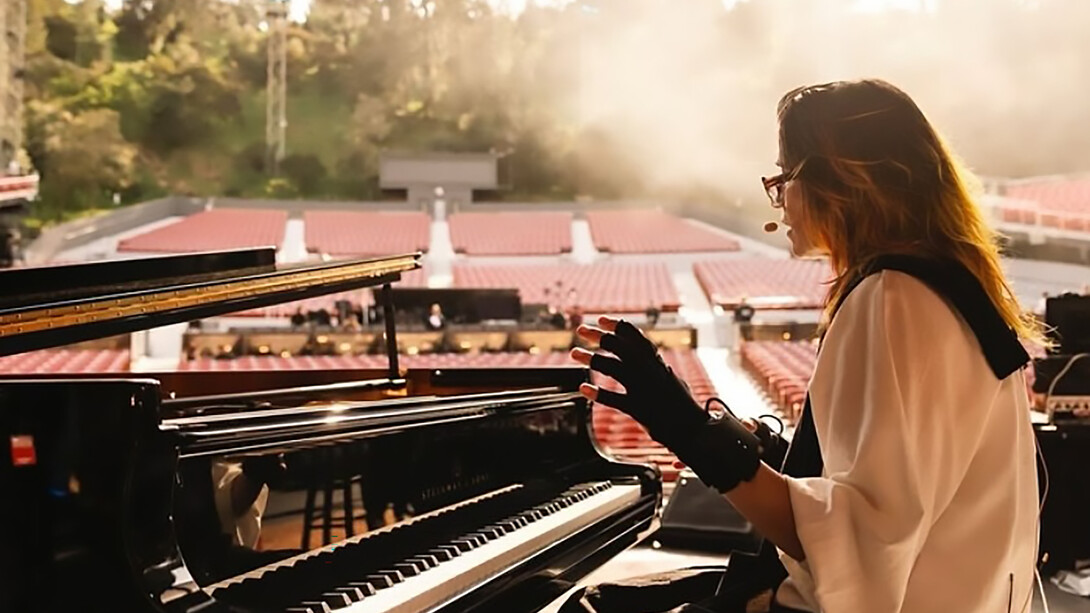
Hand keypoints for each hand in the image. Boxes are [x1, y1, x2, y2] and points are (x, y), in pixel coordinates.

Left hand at [572, 316, 708, 444]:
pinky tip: (583, 388)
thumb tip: (645, 354)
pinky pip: (613, 398)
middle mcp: (649, 371)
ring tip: (574, 353)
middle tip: (581, 329)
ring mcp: (643, 389)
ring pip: (612, 367)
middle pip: (619, 346)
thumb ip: (655, 366)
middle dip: (598, 335)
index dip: (617, 326)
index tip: (602, 319)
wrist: (694, 429)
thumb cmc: (681, 405)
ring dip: (590, 358)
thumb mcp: (670, 378)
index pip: (636, 337)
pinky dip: (597, 393)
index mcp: (657, 363)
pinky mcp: (638, 408)